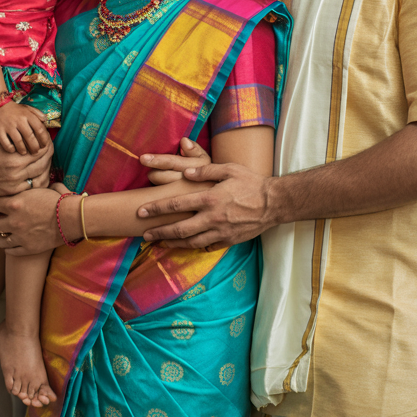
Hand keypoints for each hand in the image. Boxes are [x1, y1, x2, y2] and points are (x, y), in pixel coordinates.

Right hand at [0, 102, 46, 154]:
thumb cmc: (14, 109)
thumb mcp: (26, 107)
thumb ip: (37, 113)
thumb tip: (45, 121)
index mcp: (27, 114)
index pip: (39, 129)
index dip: (43, 139)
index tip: (44, 145)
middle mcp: (19, 120)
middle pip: (30, 137)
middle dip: (34, 147)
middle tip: (35, 152)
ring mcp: (8, 126)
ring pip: (18, 142)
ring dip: (23, 149)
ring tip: (24, 152)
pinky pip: (6, 143)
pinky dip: (10, 148)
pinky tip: (13, 150)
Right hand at [0, 121, 52, 195]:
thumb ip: (13, 129)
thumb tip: (30, 122)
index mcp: (15, 156)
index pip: (43, 149)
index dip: (48, 143)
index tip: (47, 139)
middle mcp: (16, 173)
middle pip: (44, 163)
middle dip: (48, 155)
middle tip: (48, 149)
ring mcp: (11, 185)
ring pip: (39, 177)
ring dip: (44, 168)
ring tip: (43, 161)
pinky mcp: (6, 192)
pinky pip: (29, 188)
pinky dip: (34, 180)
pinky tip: (34, 173)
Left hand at [0, 186, 64, 255]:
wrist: (72, 218)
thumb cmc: (58, 200)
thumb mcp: (40, 188)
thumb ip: (27, 188)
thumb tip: (25, 183)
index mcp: (14, 203)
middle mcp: (13, 221)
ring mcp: (20, 236)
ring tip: (3, 234)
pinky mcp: (27, 248)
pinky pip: (10, 251)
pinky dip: (9, 247)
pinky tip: (12, 243)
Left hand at [136, 138, 272, 249]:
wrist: (275, 203)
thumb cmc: (251, 183)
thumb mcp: (229, 169)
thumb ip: (205, 169)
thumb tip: (184, 172)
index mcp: (210, 199)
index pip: (176, 205)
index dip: (156, 208)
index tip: (141, 211)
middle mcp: (213, 218)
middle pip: (179, 228)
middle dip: (159, 231)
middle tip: (144, 234)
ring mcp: (221, 232)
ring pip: (190, 242)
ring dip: (172, 243)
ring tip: (159, 242)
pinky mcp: (229, 240)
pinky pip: (206, 247)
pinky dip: (193, 247)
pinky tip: (184, 246)